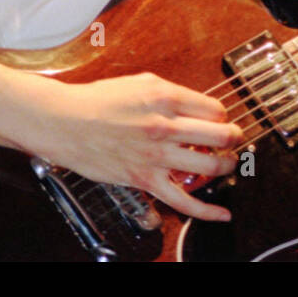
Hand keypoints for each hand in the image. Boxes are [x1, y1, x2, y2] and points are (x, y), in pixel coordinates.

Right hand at [28, 72, 243, 221]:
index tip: (220, 120)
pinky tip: (222, 213)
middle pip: (221, 135)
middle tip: (233, 140)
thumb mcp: (141, 83)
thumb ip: (171, 94)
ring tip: (227, 164)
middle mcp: (166, 126)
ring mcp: (156, 155)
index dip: (222, 116)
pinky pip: (182, 200)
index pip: (215, 109)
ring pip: (210, 166)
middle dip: (234, 138)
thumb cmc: (97, 100)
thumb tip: (195, 106)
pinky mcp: (144, 179)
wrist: (63, 121)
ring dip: (226, 166)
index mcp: (167, 98)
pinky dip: (207, 211)